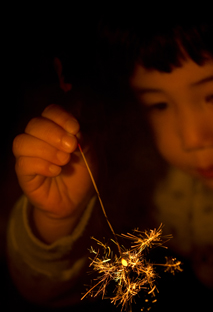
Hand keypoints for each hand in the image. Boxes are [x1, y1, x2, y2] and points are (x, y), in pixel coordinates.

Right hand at [13, 104, 95, 240]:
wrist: (77, 200)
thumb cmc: (83, 173)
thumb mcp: (92, 155)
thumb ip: (86, 140)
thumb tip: (75, 131)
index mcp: (56, 128)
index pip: (50, 111)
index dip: (61, 117)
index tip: (75, 128)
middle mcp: (39, 138)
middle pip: (34, 124)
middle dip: (54, 133)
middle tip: (71, 146)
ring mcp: (29, 155)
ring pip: (22, 142)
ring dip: (46, 150)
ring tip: (64, 160)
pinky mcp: (24, 174)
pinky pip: (23, 163)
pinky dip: (41, 165)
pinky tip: (56, 171)